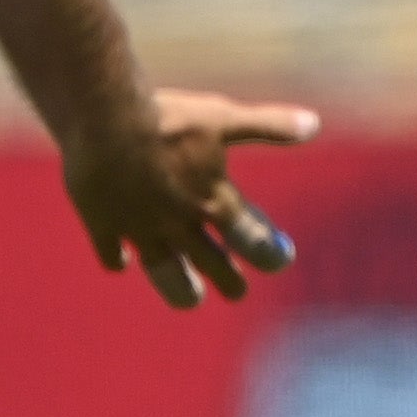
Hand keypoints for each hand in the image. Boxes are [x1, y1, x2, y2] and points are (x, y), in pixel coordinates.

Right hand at [61, 88, 316, 308]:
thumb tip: (313, 123)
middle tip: (237, 292)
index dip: (268, 253)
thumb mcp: (224, 118)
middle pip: (209, 262)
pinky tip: (121, 263)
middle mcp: (179, 222)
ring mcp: (139, 227)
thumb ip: (268, 125)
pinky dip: (117, 258)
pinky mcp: (103, 223)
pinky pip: (111, 250)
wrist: (106, 120)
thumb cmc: (170, 118)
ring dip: (178, 286)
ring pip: (164, 270)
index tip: (280, 259)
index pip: (250, 239)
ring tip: (190, 299)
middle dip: (226, 278)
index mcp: (212, 200)